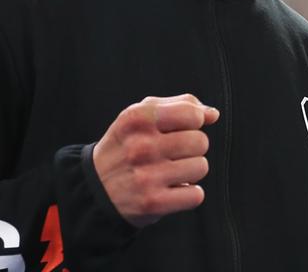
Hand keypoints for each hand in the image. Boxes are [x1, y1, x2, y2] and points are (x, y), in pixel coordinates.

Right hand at [92, 94, 219, 226]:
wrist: (95, 188)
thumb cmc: (126, 145)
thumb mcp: (142, 115)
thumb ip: (180, 105)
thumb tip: (212, 114)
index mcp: (138, 119)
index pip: (192, 114)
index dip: (193, 122)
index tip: (181, 129)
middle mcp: (141, 146)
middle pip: (200, 142)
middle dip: (192, 148)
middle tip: (172, 154)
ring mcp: (146, 176)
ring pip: (201, 167)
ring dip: (190, 171)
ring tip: (170, 172)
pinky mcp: (153, 203)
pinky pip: (196, 195)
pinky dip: (188, 194)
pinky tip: (171, 189)